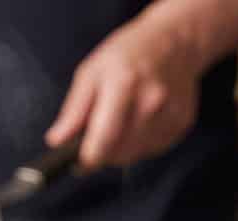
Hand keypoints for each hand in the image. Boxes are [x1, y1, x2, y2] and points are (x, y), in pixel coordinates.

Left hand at [46, 16, 201, 168]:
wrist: (175, 40)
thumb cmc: (128, 54)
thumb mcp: (92, 72)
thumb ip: (73, 110)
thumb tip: (56, 140)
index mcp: (124, 85)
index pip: (102, 143)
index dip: (86, 160)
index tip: (78, 163)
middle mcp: (151, 102)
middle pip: (117, 155)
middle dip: (103, 152)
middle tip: (99, 133)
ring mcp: (170, 114)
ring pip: (134, 156)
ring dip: (122, 149)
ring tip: (122, 121)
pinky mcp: (181, 125)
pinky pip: (151, 150)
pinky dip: (141, 143)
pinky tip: (141, 121)